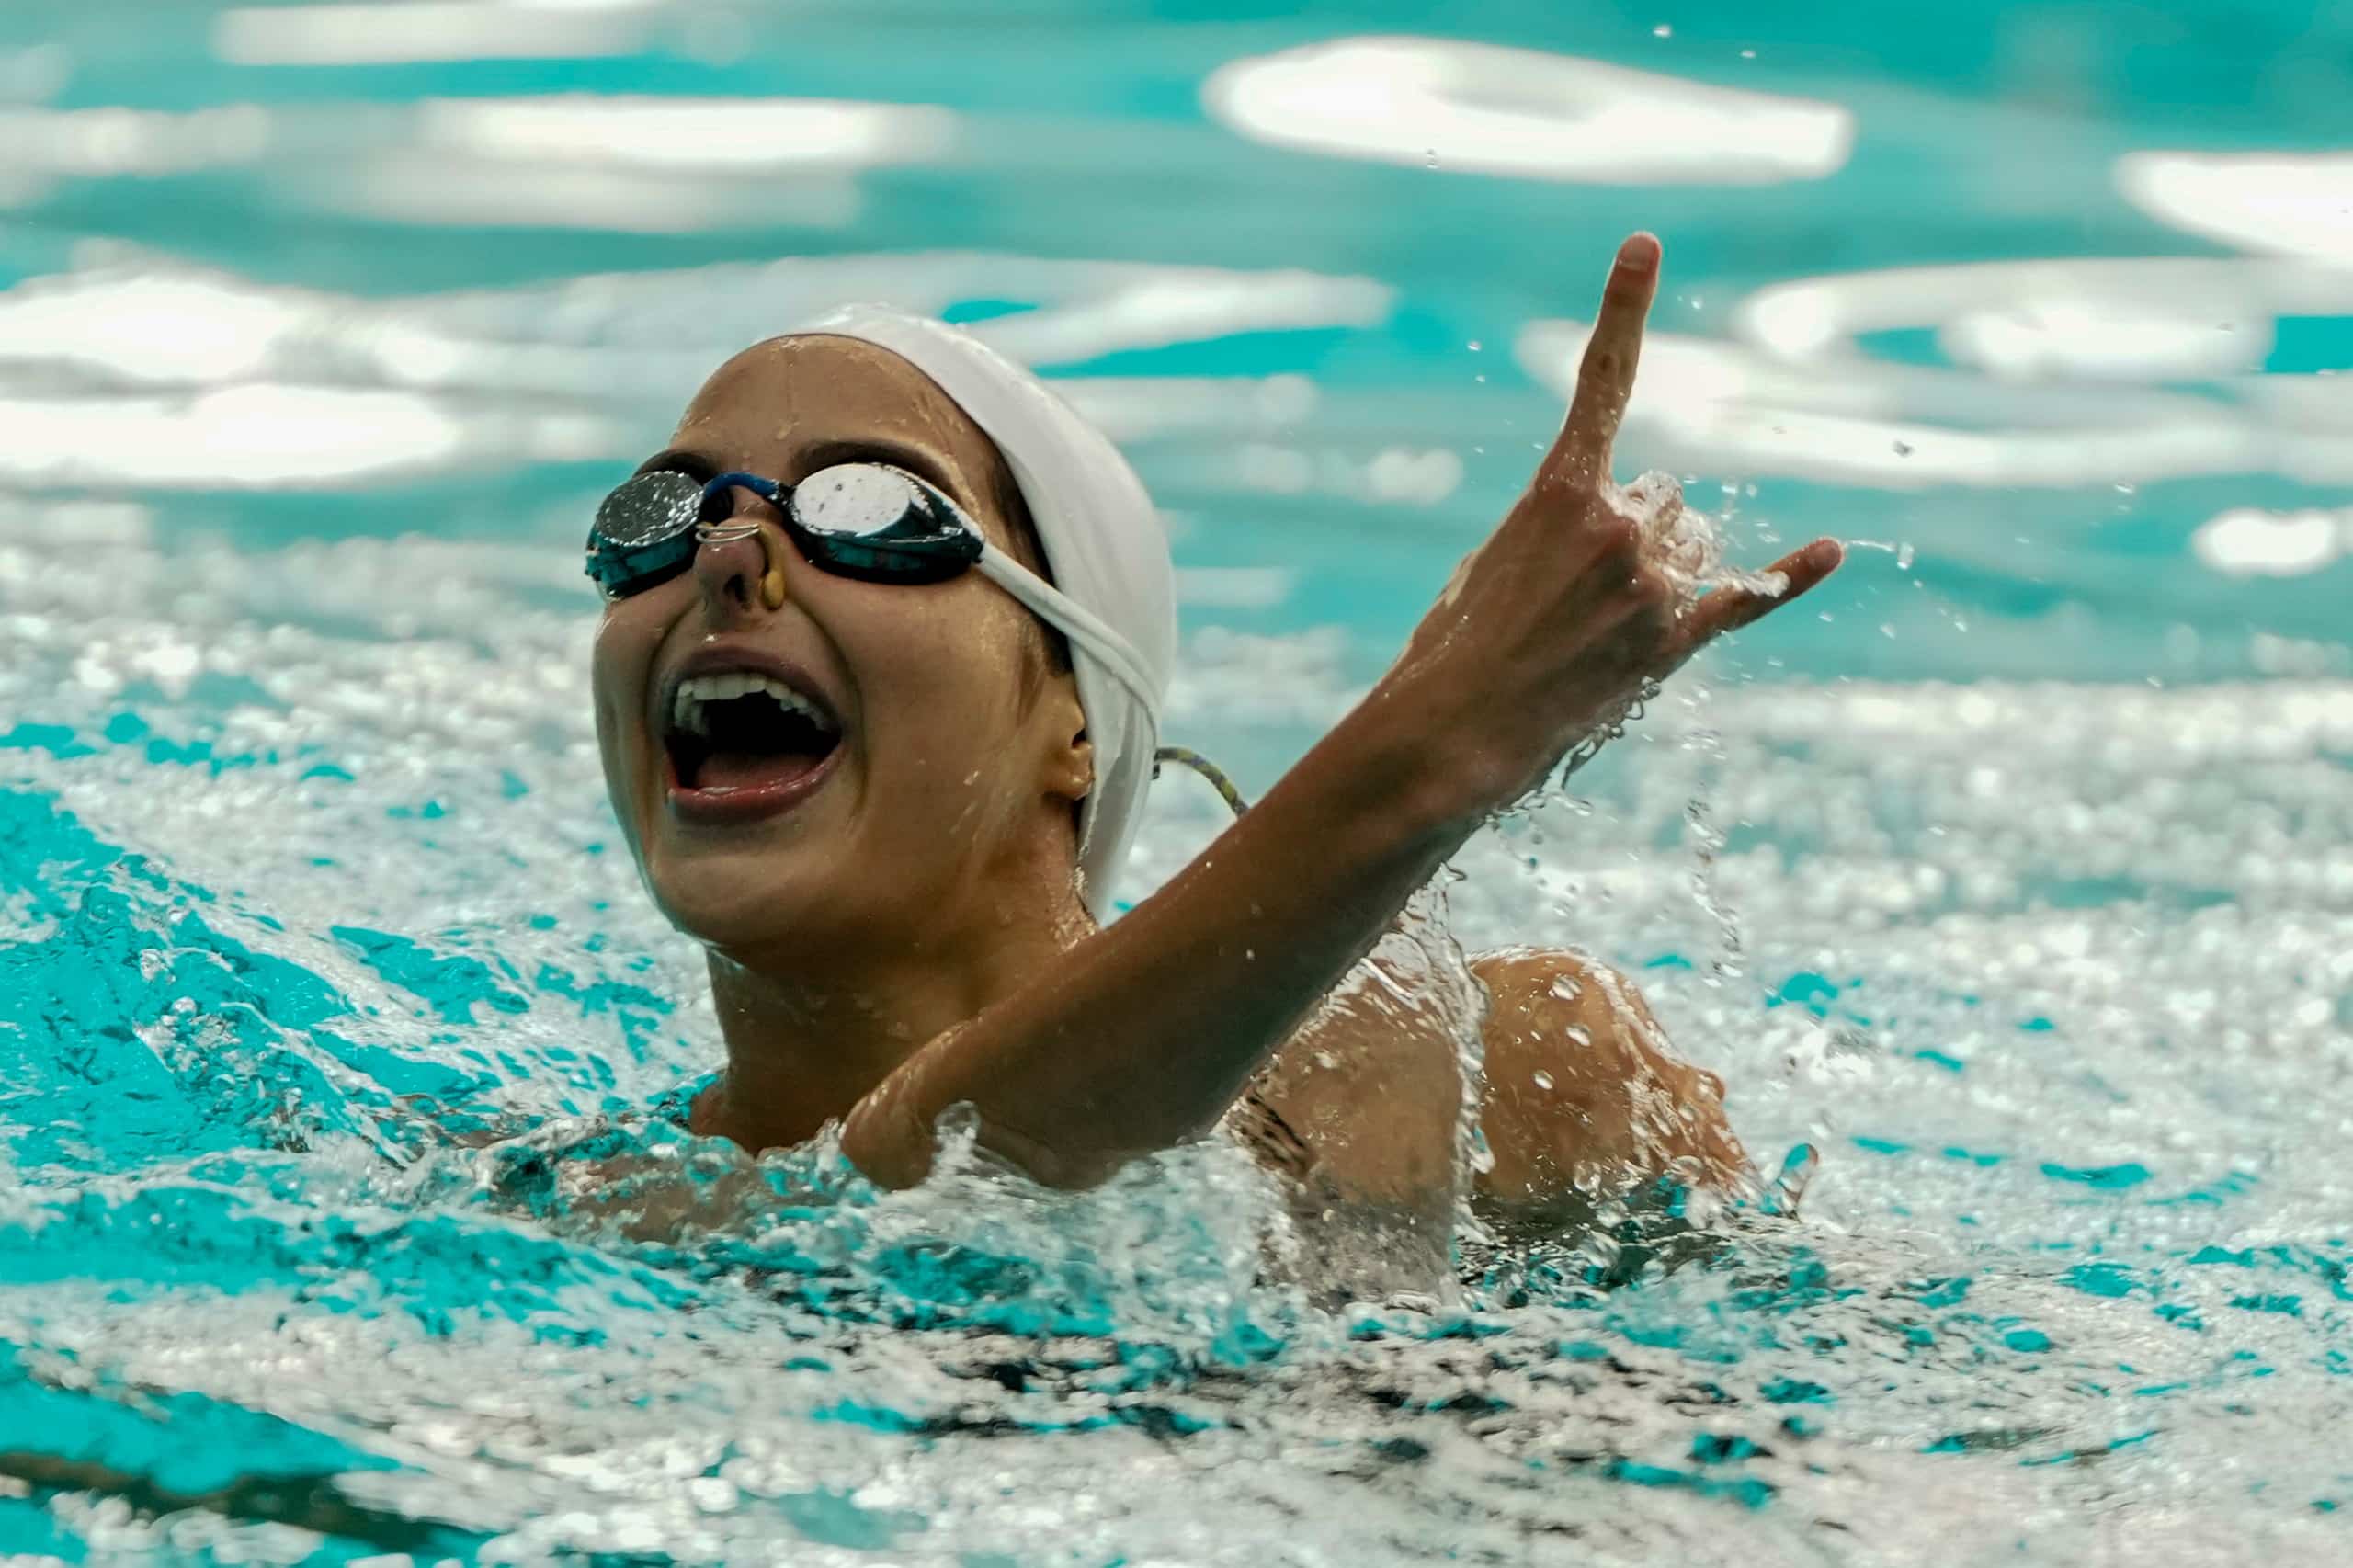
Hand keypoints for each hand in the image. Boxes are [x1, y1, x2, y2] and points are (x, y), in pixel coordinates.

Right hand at [1379, 232, 1841, 811]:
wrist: (1454, 735)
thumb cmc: (1455, 650)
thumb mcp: (1489, 564)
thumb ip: (1554, 524)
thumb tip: (1605, 527)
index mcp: (1558, 493)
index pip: (1599, 382)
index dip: (1622, 307)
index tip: (1644, 245)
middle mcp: (1618, 528)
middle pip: (1662, 497)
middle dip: (1633, 533)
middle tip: (1574, 598)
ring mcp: (1652, 587)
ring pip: (1691, 545)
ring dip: (1661, 574)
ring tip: (1600, 633)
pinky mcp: (1674, 642)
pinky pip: (1748, 597)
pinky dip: (1788, 575)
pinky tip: (1828, 551)